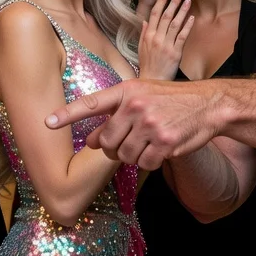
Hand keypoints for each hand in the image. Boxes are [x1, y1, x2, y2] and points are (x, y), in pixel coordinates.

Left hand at [45, 78, 220, 168]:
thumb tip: (87, 141)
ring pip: (124, 156)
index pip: (91, 103)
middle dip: (112, 149)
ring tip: (148, 142)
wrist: (208, 104)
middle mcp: (136, 106)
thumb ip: (114, 115)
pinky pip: (145, 164)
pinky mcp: (165, 142)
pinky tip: (160, 149)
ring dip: (134, 156)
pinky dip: (150, 162)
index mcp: (126, 91)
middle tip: (128, 142)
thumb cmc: (170, 100)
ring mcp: (150, 124)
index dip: (68, 115)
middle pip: (106, 142)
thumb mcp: (140, 96)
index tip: (47, 122)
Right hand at [138, 0, 193, 80]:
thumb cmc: (147, 65)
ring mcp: (166, 45)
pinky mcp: (175, 53)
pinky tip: (192, 17)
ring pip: (174, 24)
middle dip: (173, 2)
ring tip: (188, 0)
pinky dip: (187, 26)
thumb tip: (145, 21)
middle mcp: (156, 38)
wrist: (152, 81)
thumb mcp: (141, 48)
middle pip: (165, 16)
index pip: (154, 14)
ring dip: (182, 11)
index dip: (161, 1)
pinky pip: (182, 37)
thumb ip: (144, 33)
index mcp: (148, 35)